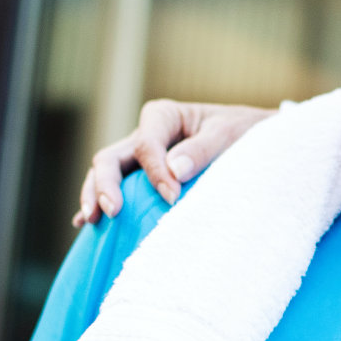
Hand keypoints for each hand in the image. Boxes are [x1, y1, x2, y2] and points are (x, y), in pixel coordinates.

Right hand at [74, 100, 274, 226]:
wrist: (254, 138)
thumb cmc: (243, 133)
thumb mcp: (228, 135)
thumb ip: (202, 150)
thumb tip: (175, 170)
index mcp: (163, 116)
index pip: (146, 145)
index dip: (155, 172)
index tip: (172, 197)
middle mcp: (144, 135)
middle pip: (111, 158)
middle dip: (105, 185)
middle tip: (113, 212)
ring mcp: (139, 157)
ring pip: (105, 174)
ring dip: (94, 195)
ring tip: (91, 220)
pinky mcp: (141, 177)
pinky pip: (115, 189)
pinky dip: (99, 203)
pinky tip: (85, 224)